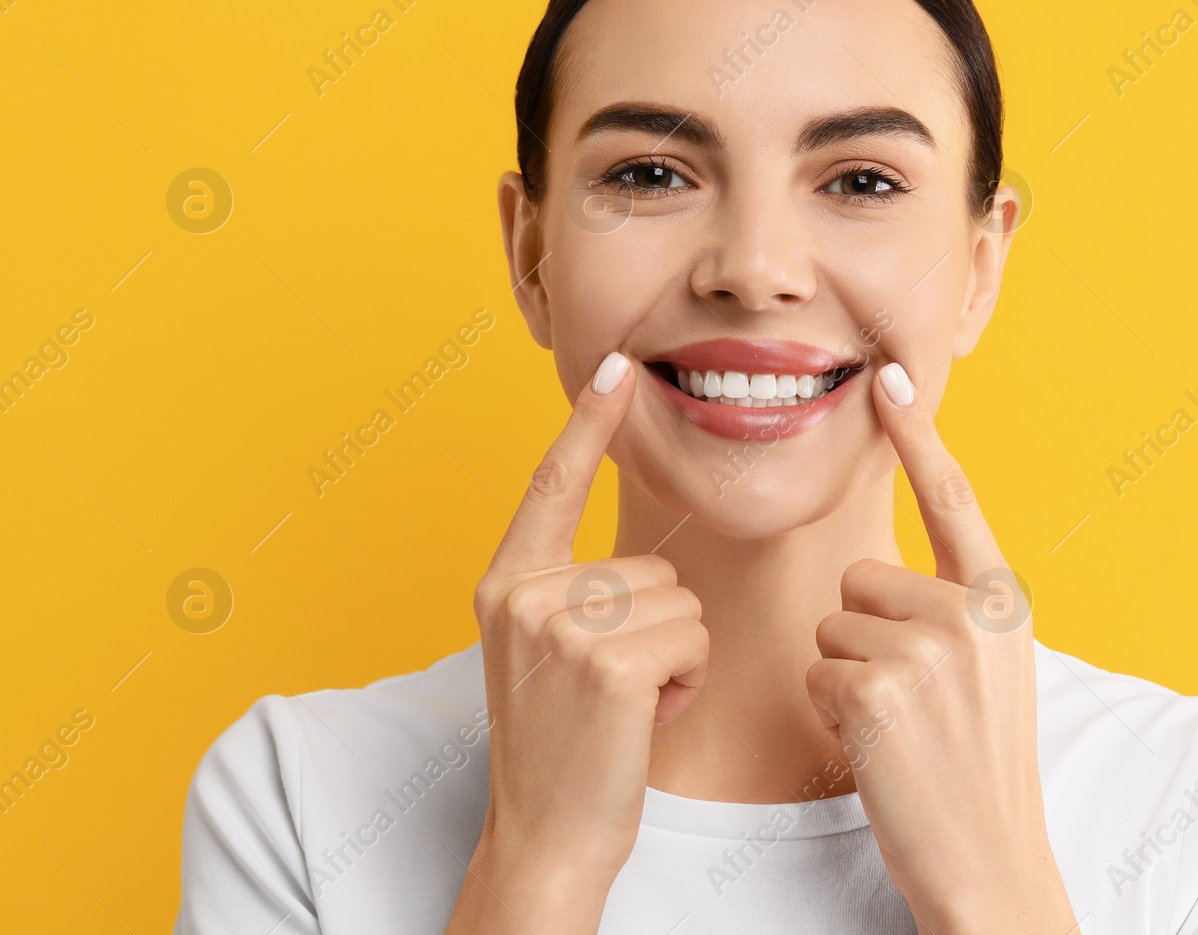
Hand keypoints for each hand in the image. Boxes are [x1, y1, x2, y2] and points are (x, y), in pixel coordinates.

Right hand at [447, 352, 708, 934]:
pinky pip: (691, 639)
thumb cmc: (565, 744)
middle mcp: (524, 593)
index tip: (617, 364)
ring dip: (675, 658)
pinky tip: (643, 718)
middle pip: (652, 565)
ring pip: (681, 602)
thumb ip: (570, 591)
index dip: (588, 423)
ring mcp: (562, 626)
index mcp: (506, 582)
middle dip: (657, 629)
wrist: (547, 833)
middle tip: (611, 689)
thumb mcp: (544, 652)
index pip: (552, 484)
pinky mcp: (607, 661)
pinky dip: (686, 682)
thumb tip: (636, 559)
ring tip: (624, 705)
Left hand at [806, 362, 1075, 933]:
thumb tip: (884, 577)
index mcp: (1001, 602)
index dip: (920, 436)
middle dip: (864, 637)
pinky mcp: (882, 689)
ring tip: (900, 728)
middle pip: (860, 579)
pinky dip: (834, 713)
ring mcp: (929, 649)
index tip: (891, 378)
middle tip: (909, 702)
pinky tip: (880, 747)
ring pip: (832, 627)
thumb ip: (952, 611)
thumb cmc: (977, 769)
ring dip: (847, 678)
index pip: (954, 499)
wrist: (990, 861)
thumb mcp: (991, 672)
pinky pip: (818, 673)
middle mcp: (972, 613)